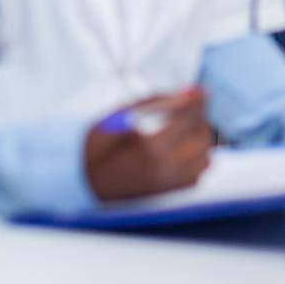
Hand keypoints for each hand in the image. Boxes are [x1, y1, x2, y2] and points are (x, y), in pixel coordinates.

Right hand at [85, 88, 212, 200]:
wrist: (80, 178)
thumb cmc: (98, 144)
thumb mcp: (123, 113)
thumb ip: (160, 101)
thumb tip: (191, 91)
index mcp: (150, 146)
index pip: (189, 119)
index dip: (197, 101)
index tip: (200, 91)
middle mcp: (164, 168)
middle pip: (201, 138)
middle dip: (198, 119)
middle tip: (187, 109)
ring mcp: (168, 183)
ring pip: (204, 157)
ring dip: (199, 139)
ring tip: (184, 128)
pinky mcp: (168, 192)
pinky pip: (197, 174)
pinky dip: (196, 158)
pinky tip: (182, 148)